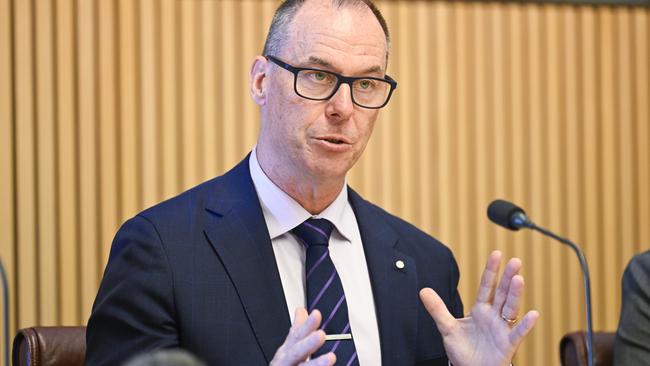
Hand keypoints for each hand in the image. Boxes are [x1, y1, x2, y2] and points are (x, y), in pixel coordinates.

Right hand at [270, 308, 335, 365]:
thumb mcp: (288, 348)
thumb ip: (297, 330)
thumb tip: (301, 310)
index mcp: (287, 351)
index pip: (297, 335)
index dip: (307, 325)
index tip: (316, 314)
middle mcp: (287, 362)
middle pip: (296, 352)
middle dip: (308, 343)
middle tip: (321, 334)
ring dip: (317, 364)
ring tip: (331, 358)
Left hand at [420, 250, 538, 365]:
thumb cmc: (464, 350)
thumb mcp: (447, 327)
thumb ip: (437, 309)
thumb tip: (423, 290)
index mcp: (480, 309)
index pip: (487, 286)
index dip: (491, 270)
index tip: (496, 254)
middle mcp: (494, 316)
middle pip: (502, 293)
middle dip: (508, 277)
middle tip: (515, 261)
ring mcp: (502, 328)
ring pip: (510, 308)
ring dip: (515, 294)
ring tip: (519, 279)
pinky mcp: (508, 344)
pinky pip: (517, 333)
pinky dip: (525, 324)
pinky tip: (532, 314)